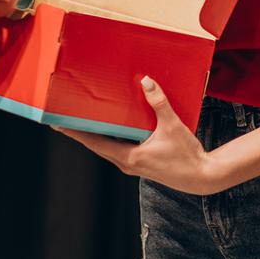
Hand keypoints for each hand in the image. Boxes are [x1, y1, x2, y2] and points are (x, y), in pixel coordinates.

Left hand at [54, 76, 218, 193]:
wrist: (202, 176)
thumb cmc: (187, 155)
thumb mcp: (172, 127)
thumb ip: (159, 103)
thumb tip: (146, 81)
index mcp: (128, 157)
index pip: (94, 143)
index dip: (75, 132)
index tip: (57, 124)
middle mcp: (126, 163)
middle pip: (95, 145)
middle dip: (79, 131)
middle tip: (61, 117)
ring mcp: (131, 164)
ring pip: (105, 147)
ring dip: (93, 134)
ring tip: (80, 119)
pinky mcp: (139, 163)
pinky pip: (116, 148)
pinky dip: (108, 137)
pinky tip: (107, 126)